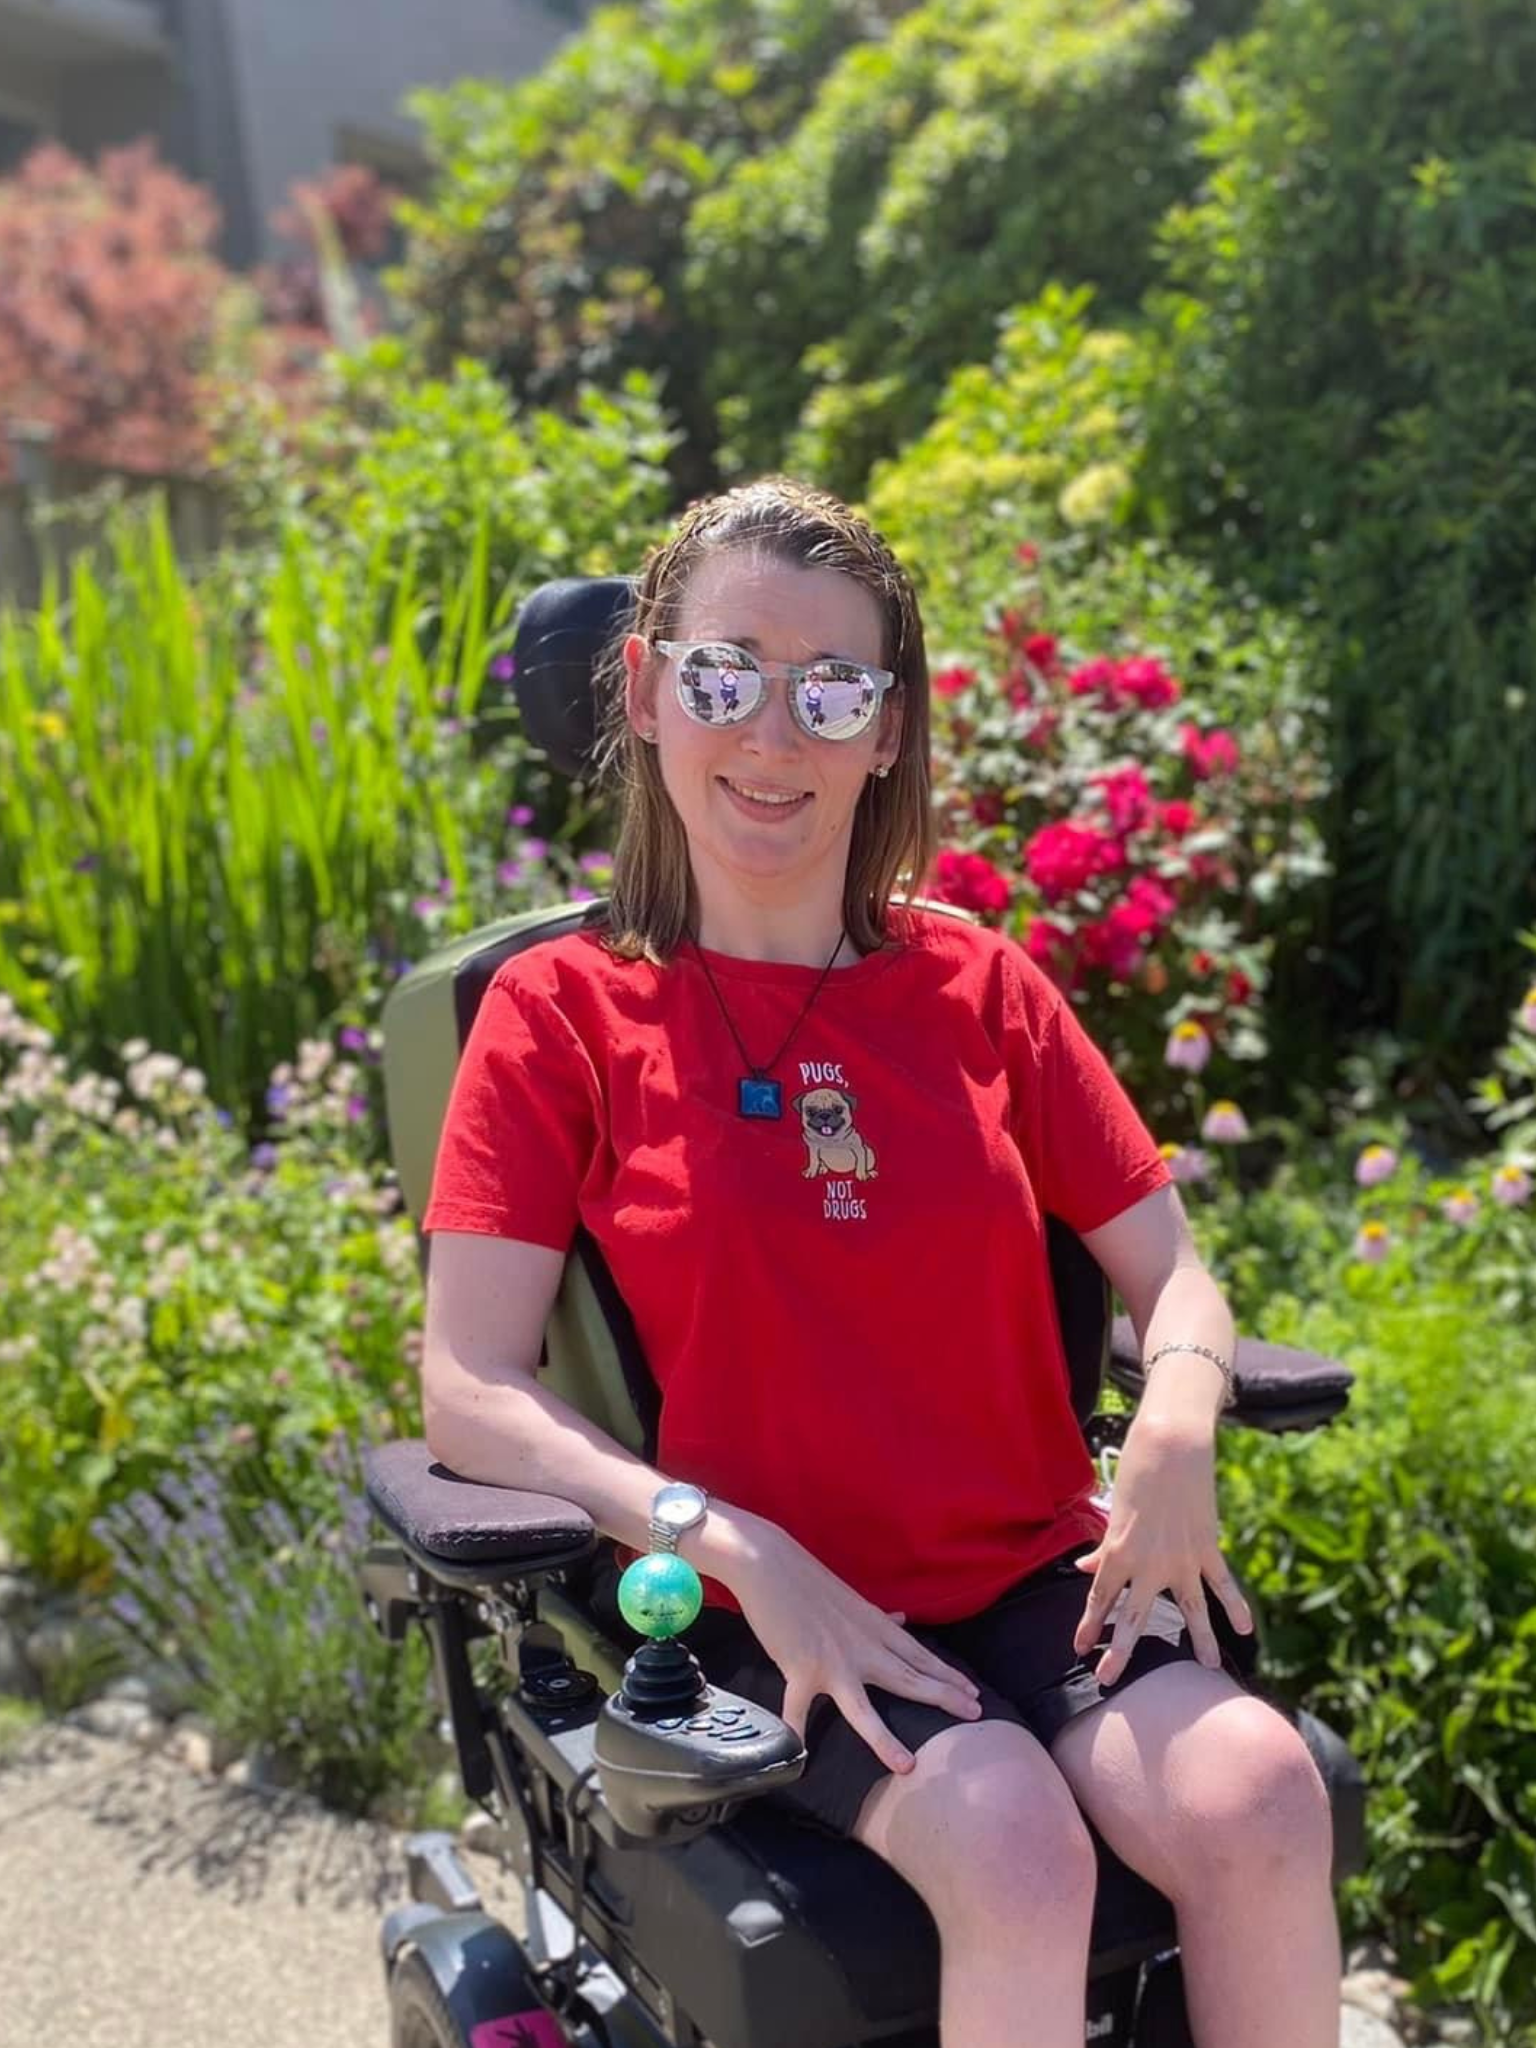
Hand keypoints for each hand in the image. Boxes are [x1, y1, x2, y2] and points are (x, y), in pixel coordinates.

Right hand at [726, 1522, 983, 1774]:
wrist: (769, 1564)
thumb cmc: (808, 1581)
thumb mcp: (852, 1599)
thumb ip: (879, 1617)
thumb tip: (902, 1619)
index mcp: (874, 1627)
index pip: (920, 1655)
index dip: (947, 1675)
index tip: (973, 1692)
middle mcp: (861, 1647)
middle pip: (908, 1677)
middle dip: (943, 1696)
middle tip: (976, 1715)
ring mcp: (832, 1661)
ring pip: (863, 1707)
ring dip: (884, 1738)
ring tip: (907, 1765)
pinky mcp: (801, 1668)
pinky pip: (799, 1706)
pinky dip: (797, 1728)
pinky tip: (800, 1754)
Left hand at [1072, 1417, 1253, 1685]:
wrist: (1170, 1446)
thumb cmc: (1135, 1473)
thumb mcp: (1114, 1511)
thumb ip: (1104, 1547)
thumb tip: (1087, 1568)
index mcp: (1118, 1552)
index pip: (1100, 1597)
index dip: (1088, 1624)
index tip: (1079, 1648)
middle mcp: (1148, 1563)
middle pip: (1133, 1616)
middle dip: (1120, 1650)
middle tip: (1108, 1679)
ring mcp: (1181, 1559)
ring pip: (1190, 1609)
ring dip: (1198, 1640)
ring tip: (1207, 1668)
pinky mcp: (1206, 1548)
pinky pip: (1222, 1584)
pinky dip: (1235, 1606)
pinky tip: (1245, 1631)